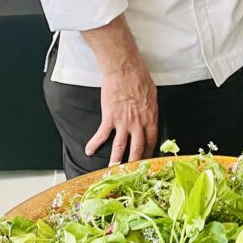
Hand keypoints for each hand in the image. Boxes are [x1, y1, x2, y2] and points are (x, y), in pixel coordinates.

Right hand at [81, 14, 158, 164]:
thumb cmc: (140, 78)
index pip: (152, 141)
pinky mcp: (110, 117)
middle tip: (130, 174)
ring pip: (120, 147)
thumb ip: (151, 110)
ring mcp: (124, 122)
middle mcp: (138, 124)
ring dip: (116, 161)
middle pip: (137, 149)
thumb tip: (150, 117)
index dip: (149, 153)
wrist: (125, 69)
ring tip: (111, 171)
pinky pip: (102, 135)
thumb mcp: (152, 95)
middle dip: (134, 163)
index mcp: (151, 118)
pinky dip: (94, 144)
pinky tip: (89, 150)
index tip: (146, 161)